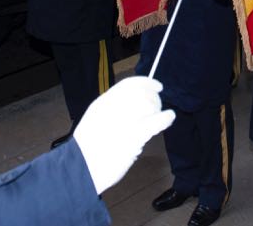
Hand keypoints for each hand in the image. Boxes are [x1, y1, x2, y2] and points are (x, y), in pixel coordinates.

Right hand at [72, 76, 174, 194]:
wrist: (82, 169)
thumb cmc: (87, 150)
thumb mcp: (95, 121)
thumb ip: (111, 112)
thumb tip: (132, 107)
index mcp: (102, 103)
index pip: (128, 85)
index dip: (146, 83)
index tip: (157, 86)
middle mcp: (113, 107)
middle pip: (141, 93)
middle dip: (153, 97)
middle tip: (158, 104)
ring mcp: (124, 121)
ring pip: (149, 105)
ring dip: (158, 108)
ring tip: (161, 113)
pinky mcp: (134, 135)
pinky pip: (156, 121)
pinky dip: (166, 117)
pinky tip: (169, 117)